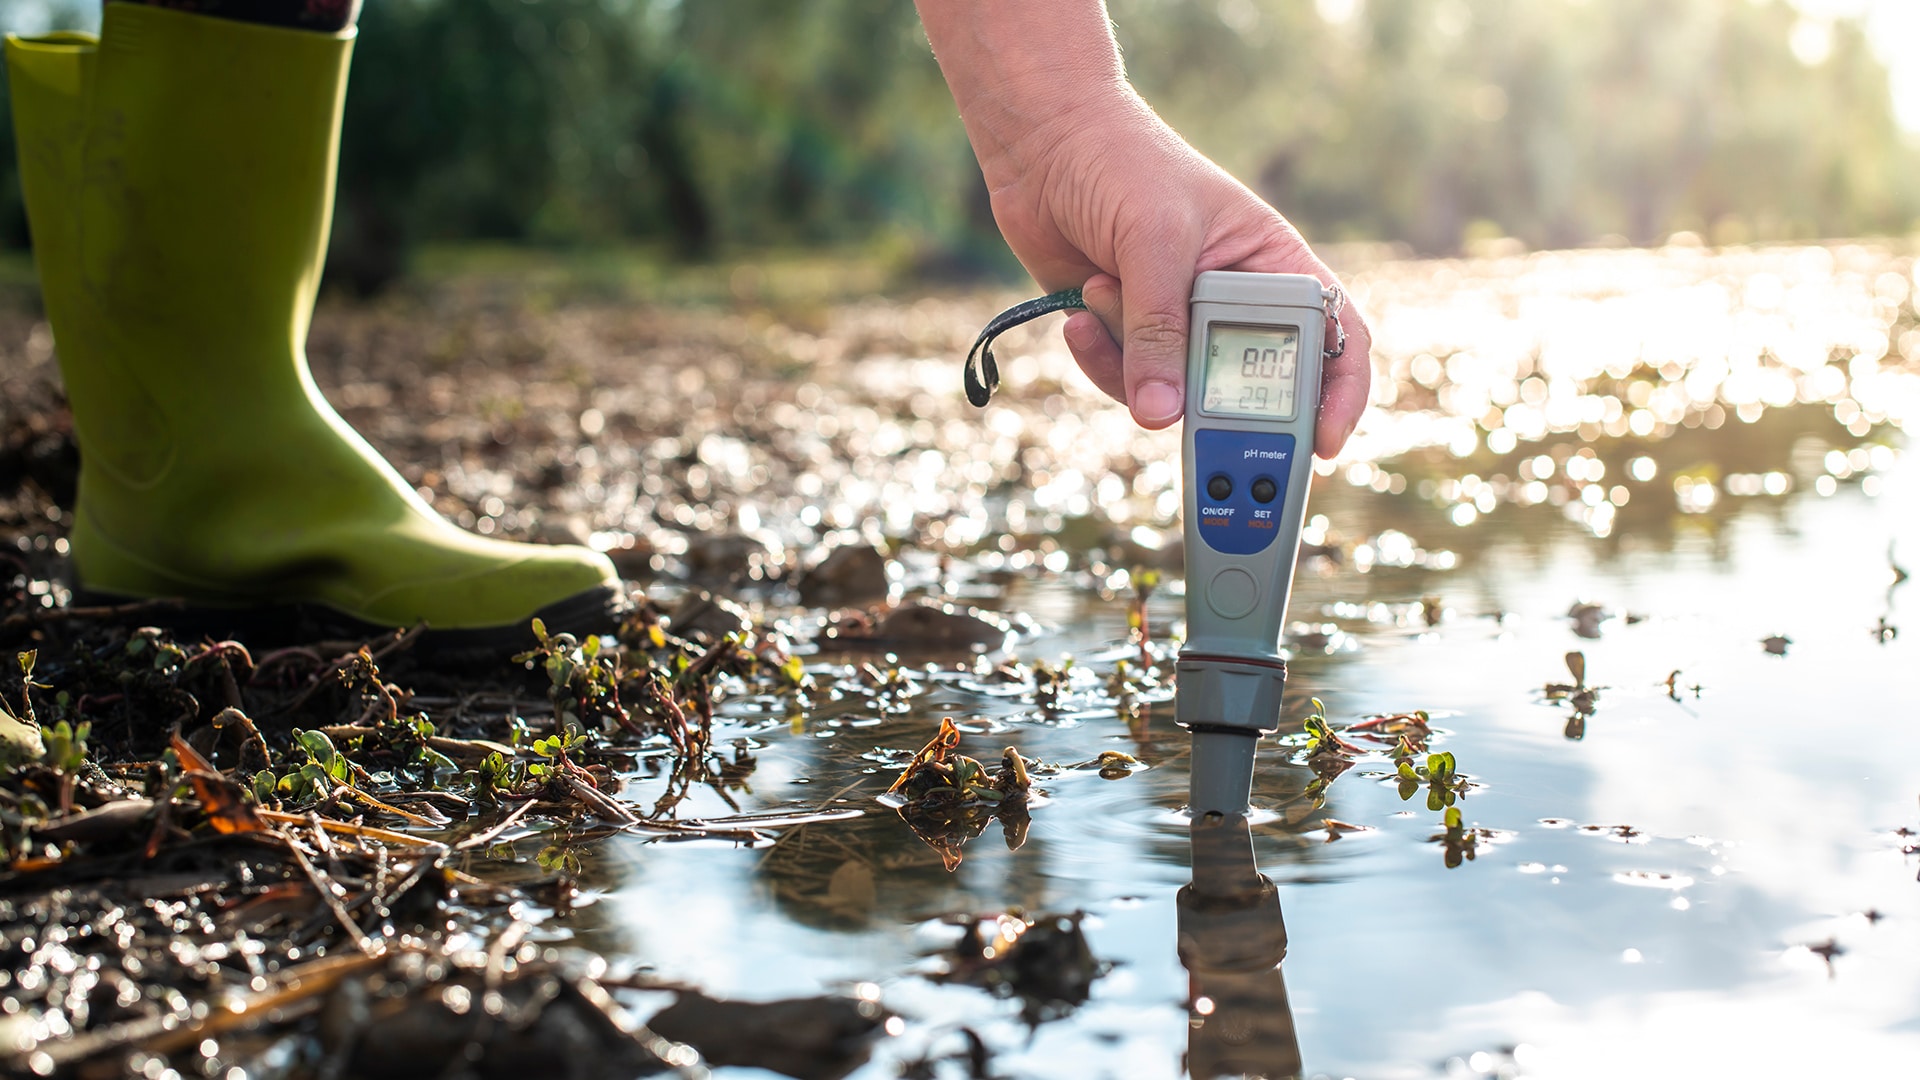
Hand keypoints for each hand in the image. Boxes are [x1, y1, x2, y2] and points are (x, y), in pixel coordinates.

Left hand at [989, 92, 1371, 457]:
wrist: (1043, 143)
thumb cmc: (1122, 163)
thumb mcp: (1155, 241)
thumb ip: (1160, 329)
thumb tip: (1161, 415)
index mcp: (1271, 265)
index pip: (1333, 334)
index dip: (1342, 391)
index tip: (1325, 441)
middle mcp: (1232, 302)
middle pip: (1252, 386)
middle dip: (1215, 405)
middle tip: (1188, 424)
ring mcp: (1177, 323)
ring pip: (1177, 393)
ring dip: (1132, 360)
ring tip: (1101, 290)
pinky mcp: (1126, 335)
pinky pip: (1126, 382)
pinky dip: (1099, 357)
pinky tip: (1079, 311)